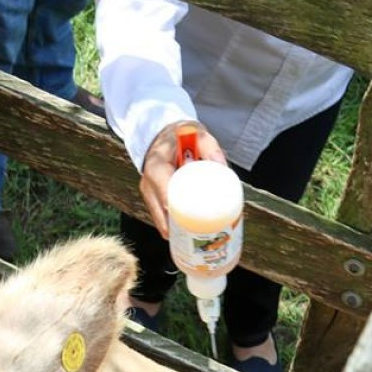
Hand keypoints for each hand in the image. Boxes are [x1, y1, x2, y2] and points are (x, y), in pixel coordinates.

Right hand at [139, 121, 226, 237]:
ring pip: (160, 219)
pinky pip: (160, 216)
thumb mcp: (198, 134)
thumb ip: (211, 148)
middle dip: (181, 230)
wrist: (162, 132)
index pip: (165, 198)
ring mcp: (148, 191)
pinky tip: (188, 234)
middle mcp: (148, 183)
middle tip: (204, 238)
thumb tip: (222, 167)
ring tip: (198, 239)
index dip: (178, 216)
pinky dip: (173, 226)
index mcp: (156, 168)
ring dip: (177, 231)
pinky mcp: (151, 196)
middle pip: (162, 215)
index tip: (196, 226)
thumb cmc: (181, 134)